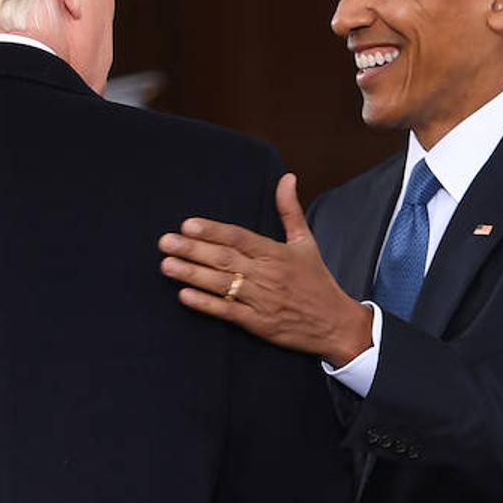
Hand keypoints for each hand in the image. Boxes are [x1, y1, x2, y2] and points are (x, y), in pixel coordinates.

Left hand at [158, 173, 372, 366]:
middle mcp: (268, 275)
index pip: (239, 238)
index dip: (213, 231)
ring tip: (167, 265)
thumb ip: (290, 211)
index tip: (188, 224)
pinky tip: (185, 296)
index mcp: (276, 253)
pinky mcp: (259, 324)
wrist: (336, 324)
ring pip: (222, 284)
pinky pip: (228, 312)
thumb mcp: (306, 243)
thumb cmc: (317, 281)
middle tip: (165, 242)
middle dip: (192, 250)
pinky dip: (206, 304)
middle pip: (225, 259)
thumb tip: (286, 178)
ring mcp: (262, 300)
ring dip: (192, 274)